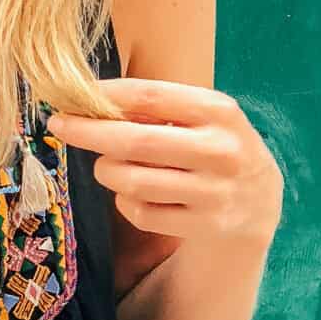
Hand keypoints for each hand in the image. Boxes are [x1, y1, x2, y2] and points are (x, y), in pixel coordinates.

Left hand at [47, 79, 282, 247]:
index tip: (72, 93)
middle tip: (59, 125)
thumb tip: (88, 100)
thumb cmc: (213, 145)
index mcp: (219, 111)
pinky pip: (140, 213)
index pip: (150, 96)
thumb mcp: (201, 116)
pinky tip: (135, 193)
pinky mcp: (204, 226)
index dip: (105, 94)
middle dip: (88, 132)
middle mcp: (221, 151)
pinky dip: (126, 201)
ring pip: (132, 182)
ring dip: (106, 171)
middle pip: (136, 141)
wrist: (261, 201)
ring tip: (106, 164)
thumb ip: (155, 107)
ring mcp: (214, 192)